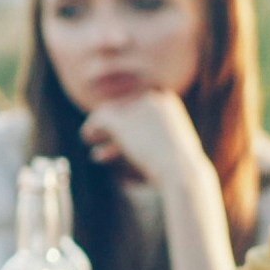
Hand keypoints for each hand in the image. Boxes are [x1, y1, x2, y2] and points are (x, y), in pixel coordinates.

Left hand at [80, 90, 212, 188]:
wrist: (181, 172)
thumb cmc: (180, 165)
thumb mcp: (171, 144)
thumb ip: (154, 133)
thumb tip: (129, 130)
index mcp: (167, 101)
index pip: (140, 104)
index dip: (128, 118)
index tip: (121, 132)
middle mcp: (151, 98)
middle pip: (124, 108)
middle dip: (115, 125)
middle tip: (101, 135)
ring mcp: (135, 107)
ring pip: (110, 112)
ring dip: (101, 127)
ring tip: (90, 138)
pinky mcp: (120, 121)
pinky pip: (99, 119)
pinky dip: (91, 127)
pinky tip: (87, 137)